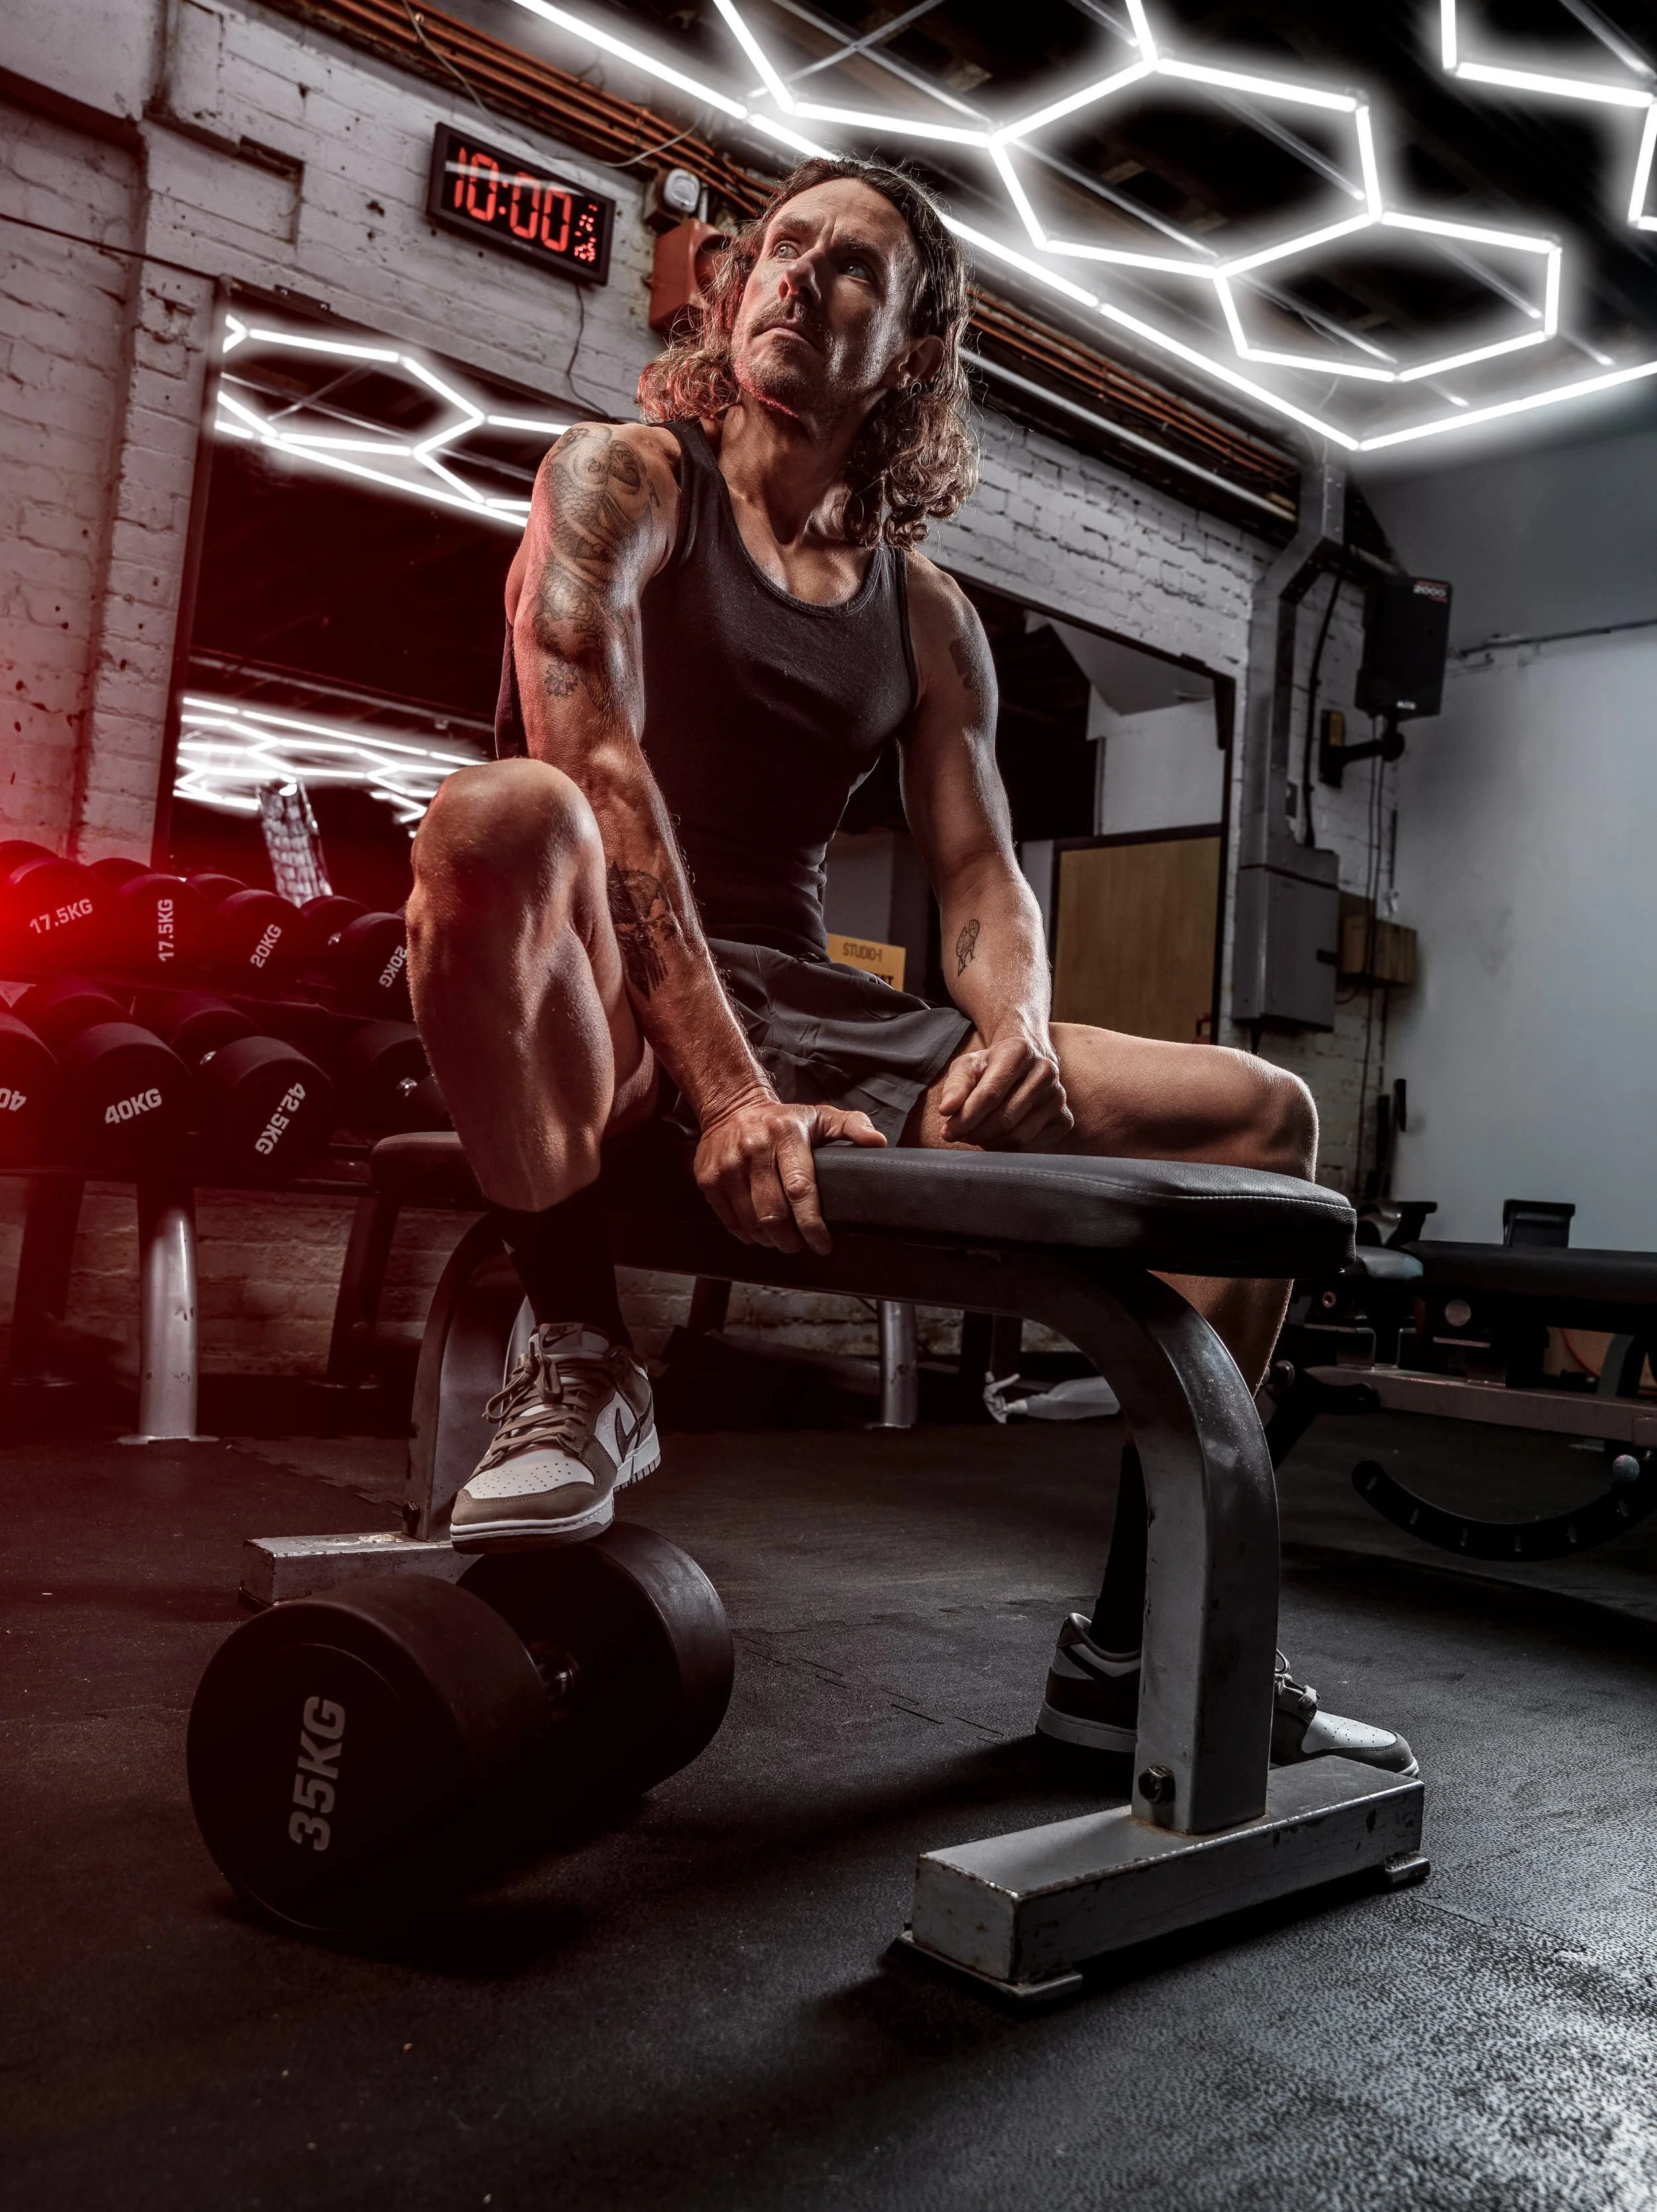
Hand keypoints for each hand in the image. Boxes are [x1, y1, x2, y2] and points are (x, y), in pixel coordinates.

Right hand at [694, 1095, 886, 1254]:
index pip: (801, 1190)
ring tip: (781, 1239)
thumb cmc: (783, 1120)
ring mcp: (727, 1166)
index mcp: (786, 1135)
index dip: (813, 1225)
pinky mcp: (708, 1178)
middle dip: (791, 1240)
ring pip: (751, 1222)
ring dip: (770, 1240)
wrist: (731, 1107)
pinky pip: (729, 1221)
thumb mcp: (821, 1116)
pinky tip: (759, 1231)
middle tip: (800, 1245)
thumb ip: (853, 1126)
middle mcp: (754, 1149)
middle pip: (774, 1214)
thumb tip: (878, 1143)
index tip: (823, 1245)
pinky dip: (747, 1234)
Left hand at [935, 1027, 1071, 1148]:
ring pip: (1018, 1136)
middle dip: (975, 1133)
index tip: (947, 1131)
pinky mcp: (1064, 1119)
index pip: (990, 1093)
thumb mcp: (968, 1065)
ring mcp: (1058, 1097)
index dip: (966, 1117)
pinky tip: (995, 1139)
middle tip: (958, 1136)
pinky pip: (1032, 1147)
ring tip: (975, 1136)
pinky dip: (1008, 1149)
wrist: (1026, 1062)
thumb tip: (947, 1110)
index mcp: (1019, 1051)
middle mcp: (1045, 1071)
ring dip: (989, 1143)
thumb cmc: (992, 1065)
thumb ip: (955, 1085)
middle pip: (1004, 1118)